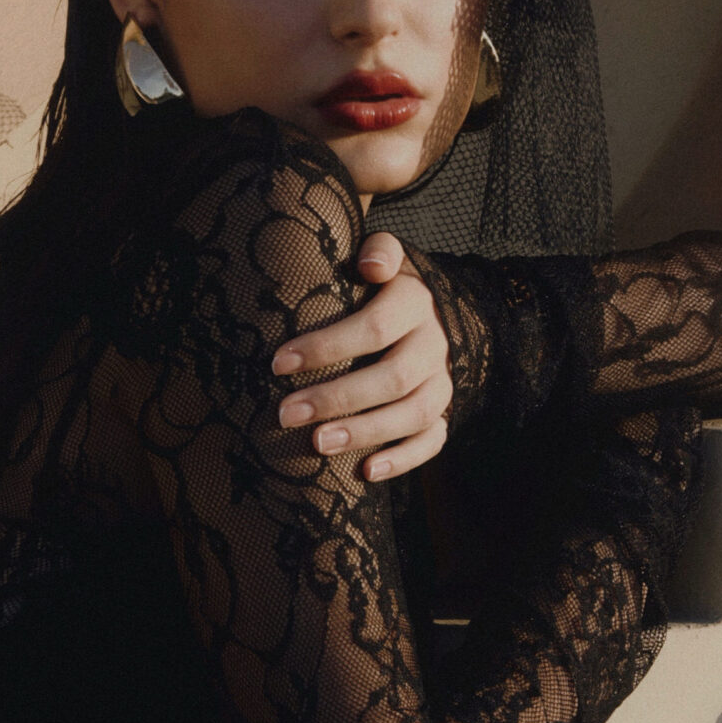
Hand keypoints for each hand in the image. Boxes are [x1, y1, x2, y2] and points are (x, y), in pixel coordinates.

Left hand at [272, 232, 451, 480]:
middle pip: (393, 377)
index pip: (375, 326)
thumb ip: (378, 251)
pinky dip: (403, 459)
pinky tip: (365, 471)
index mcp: (414, 302)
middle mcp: (435, 344)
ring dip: (366, 432)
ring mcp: (442, 381)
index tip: (278, 364)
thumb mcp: (382, 256)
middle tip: (287, 414)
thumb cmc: (379, 285)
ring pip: (415, 413)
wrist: (425, 310)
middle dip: (338, 398)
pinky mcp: (443, 411)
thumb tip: (370, 265)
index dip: (327, 346)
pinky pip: (433, 440)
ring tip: (318, 445)